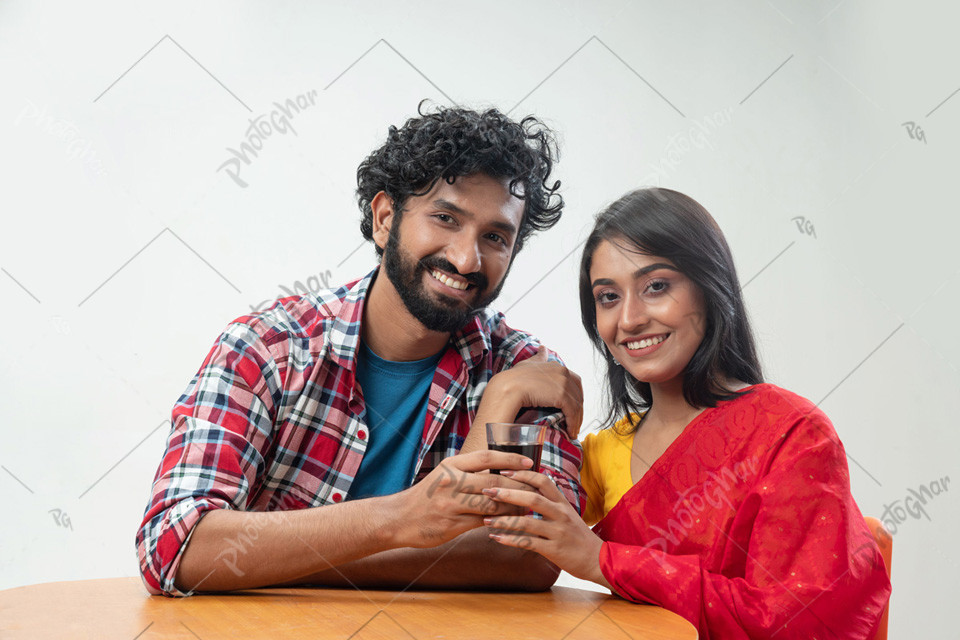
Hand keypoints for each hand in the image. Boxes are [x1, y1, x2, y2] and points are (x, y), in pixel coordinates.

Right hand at [389, 450, 538, 548]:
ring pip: (493, 505)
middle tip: (535, 488)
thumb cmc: (425, 496)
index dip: (510, 458)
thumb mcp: (443, 475)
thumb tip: (498, 468)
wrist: (398, 518)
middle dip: (519, 485)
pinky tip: (511, 521)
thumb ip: (467, 471)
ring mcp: (452, 504)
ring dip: (514, 506)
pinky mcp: (453, 525)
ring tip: (528, 506)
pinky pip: (484, 522)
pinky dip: (500, 521)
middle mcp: (452, 483)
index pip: (487, 457)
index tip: (528, 462)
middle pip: (495, 482)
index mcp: (451, 466)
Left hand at [482, 470, 609, 587]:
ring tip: (486, 519)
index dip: (522, 474)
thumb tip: (529, 487)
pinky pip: (528, 543)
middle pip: (532, 498)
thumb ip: (550, 501)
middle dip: (507, 494)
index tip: (503, 471)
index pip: (542, 481)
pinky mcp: (554, 550)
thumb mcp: (567, 513)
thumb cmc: (578, 536)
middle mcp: (560, 514)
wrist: (598, 559)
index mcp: (562, 502)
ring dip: (504, 520)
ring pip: (527, 522)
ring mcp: (558, 532)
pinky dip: (510, 540)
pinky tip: (496, 538)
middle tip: (487, 491)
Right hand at [488, 346, 583, 438]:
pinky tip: (570, 431)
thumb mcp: (528, 363)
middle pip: (578, 394)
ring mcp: (563, 383)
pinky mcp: (561, 395)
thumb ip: (538, 358)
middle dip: (578, 409)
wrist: (507, 387)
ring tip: (572, 430)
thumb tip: (543, 348)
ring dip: (577, 420)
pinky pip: (573, 412)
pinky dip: (573, 423)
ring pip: (577, 405)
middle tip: (574, 422)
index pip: (575, 382)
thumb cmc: (514, 378)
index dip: (575, 396)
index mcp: (557, 366)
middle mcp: (563, 372)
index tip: (572, 408)